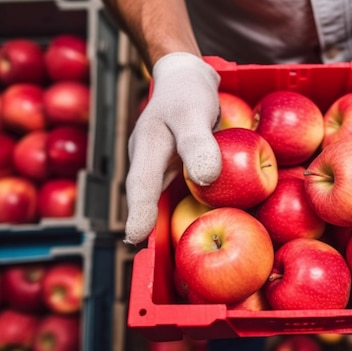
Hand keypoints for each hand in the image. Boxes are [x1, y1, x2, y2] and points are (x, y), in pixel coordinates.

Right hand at [124, 52, 221, 244]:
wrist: (186, 79)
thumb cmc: (187, 93)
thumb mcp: (193, 112)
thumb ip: (197, 143)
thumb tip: (205, 179)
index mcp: (147, 148)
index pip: (142, 185)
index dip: (139, 213)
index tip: (136, 237)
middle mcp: (149, 162)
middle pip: (148, 199)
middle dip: (149, 227)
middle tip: (155, 260)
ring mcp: (160, 167)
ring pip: (162, 198)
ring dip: (166, 221)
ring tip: (176, 254)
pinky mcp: (176, 168)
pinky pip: (179, 191)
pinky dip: (186, 205)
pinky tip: (202, 222)